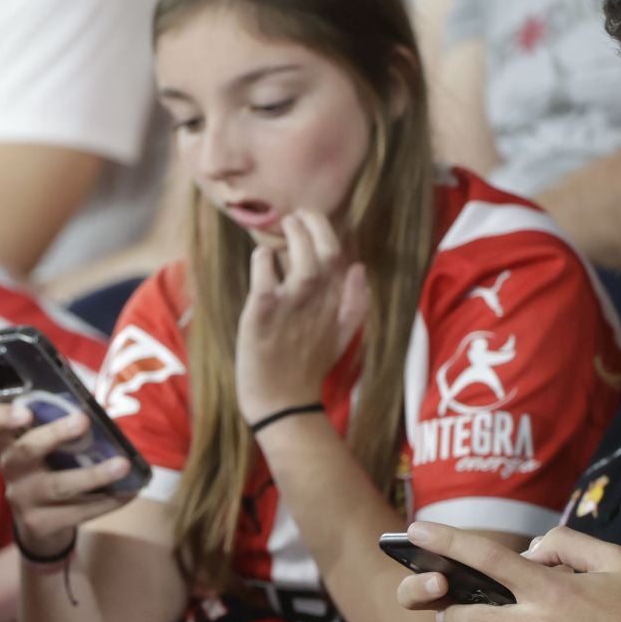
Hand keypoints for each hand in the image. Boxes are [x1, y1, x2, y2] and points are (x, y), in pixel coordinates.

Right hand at [0, 402, 134, 557]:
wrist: (39, 527)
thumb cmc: (48, 470)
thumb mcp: (44, 449)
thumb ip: (60, 426)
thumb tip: (106, 409)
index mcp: (8, 442)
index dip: (0, 417)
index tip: (24, 411)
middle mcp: (11, 468)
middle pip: (27, 450)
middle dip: (55, 434)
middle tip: (83, 421)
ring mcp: (23, 498)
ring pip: (58, 485)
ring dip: (93, 474)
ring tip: (122, 464)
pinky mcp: (40, 523)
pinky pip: (77, 512)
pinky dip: (106, 501)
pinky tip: (128, 492)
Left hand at [235, 209, 369, 422]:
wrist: (282, 403)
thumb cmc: (308, 367)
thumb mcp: (343, 336)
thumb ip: (357, 302)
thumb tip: (359, 268)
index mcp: (338, 303)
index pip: (339, 254)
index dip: (325, 230)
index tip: (309, 221)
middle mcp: (318, 301)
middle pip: (324, 249)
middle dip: (310, 223)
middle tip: (294, 218)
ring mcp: (291, 305)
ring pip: (298, 256)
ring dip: (290, 235)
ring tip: (280, 229)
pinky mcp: (262, 313)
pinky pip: (263, 273)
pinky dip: (262, 259)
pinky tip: (261, 258)